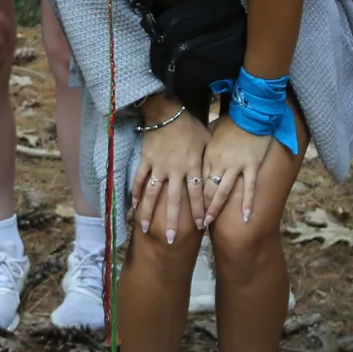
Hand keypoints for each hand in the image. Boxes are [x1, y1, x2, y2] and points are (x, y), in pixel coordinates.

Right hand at [131, 109, 208, 245]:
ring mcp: (158, 166)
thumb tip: (219, 175)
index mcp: (192, 166)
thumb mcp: (207, 141)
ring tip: (144, 229)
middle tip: (170, 240)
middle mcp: (175, 170)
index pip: (196, 194)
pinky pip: (139, 179)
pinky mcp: (146, 160)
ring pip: (152, 194)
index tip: (200, 227)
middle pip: (173, 201)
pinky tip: (133, 206)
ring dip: (148, 213)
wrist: (168, 111)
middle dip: (171, 221)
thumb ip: (210, 160)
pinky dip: (135, 192)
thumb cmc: (190, 126)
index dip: (198, 211)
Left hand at [200, 117, 276, 227]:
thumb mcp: (211, 133)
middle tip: (194, 222)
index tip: (185, 209)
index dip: (191, 197)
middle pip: (206, 190)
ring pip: (223, 192)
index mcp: (207, 156)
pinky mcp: (251, 166)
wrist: (250, 112)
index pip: (196, 181)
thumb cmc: (230, 122)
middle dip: (199, 207)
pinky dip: (248, 203)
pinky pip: (249, 187)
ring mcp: (235, 166)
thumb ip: (204, 147)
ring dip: (215, 209)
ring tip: (208, 224)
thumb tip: (195, 154)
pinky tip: (247, 217)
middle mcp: (218, 163)